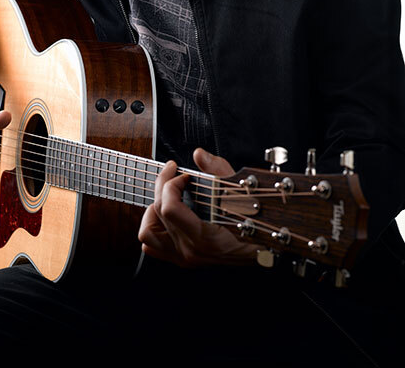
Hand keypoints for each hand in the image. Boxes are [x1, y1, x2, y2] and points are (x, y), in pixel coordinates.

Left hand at [138, 148, 258, 266]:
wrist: (266, 248)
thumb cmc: (257, 222)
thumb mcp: (240, 192)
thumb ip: (218, 171)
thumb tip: (199, 155)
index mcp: (203, 237)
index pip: (168, 208)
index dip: (171, 183)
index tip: (183, 174)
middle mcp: (190, 250)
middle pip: (157, 212)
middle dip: (163, 186)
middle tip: (175, 174)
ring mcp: (184, 257)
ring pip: (147, 234)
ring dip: (153, 210)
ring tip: (168, 196)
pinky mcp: (182, 259)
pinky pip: (152, 246)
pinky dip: (154, 227)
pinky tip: (167, 214)